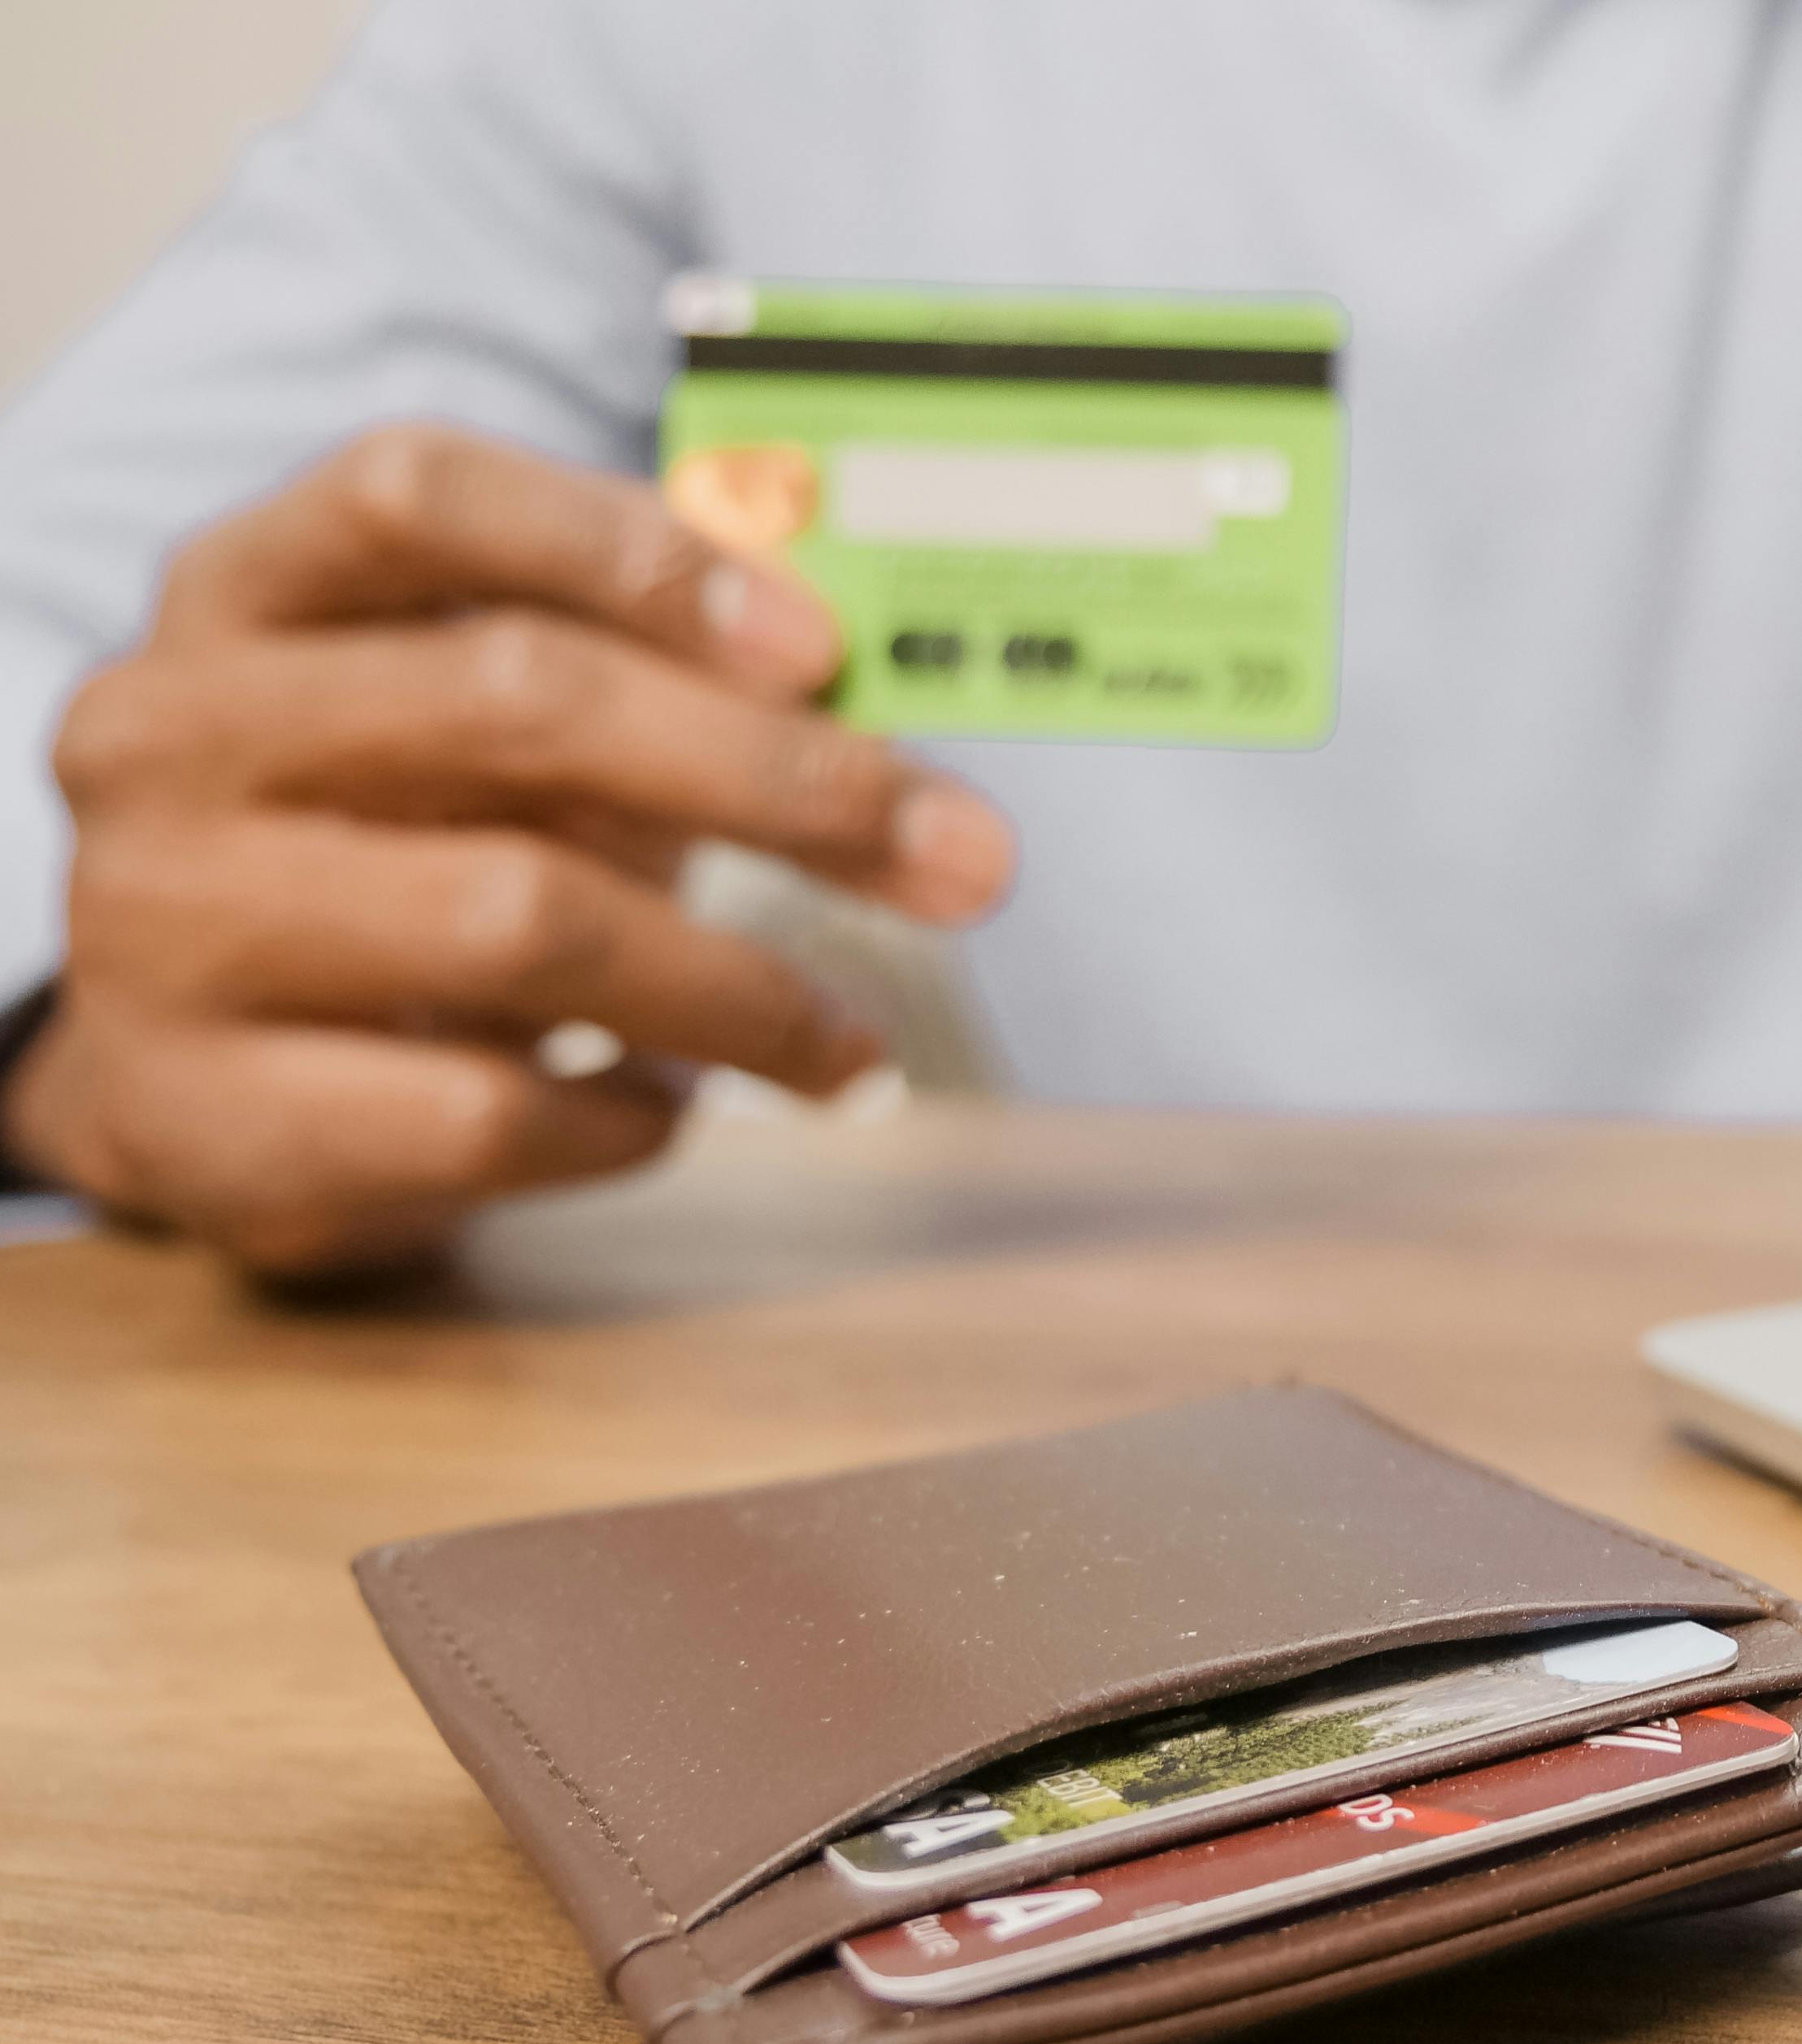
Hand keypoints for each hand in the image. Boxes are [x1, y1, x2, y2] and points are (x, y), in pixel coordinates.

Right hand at [0, 424, 1016, 1278]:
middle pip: (512, 699)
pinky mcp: (201, 1117)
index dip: (638, 554)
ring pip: (519, 918)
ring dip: (738, 988)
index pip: (419, 492)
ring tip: (842, 1044)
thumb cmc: (392, 860)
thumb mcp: (499, 741)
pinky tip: (669, 1109)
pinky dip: (625, 1118)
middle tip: (962, 859)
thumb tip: (899, 755)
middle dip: (777, 779)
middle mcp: (171, 733)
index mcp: (246, 591)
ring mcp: (163, 925)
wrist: (184, 1076)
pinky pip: (484, 1112)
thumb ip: (664, 695)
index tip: (824, 649)